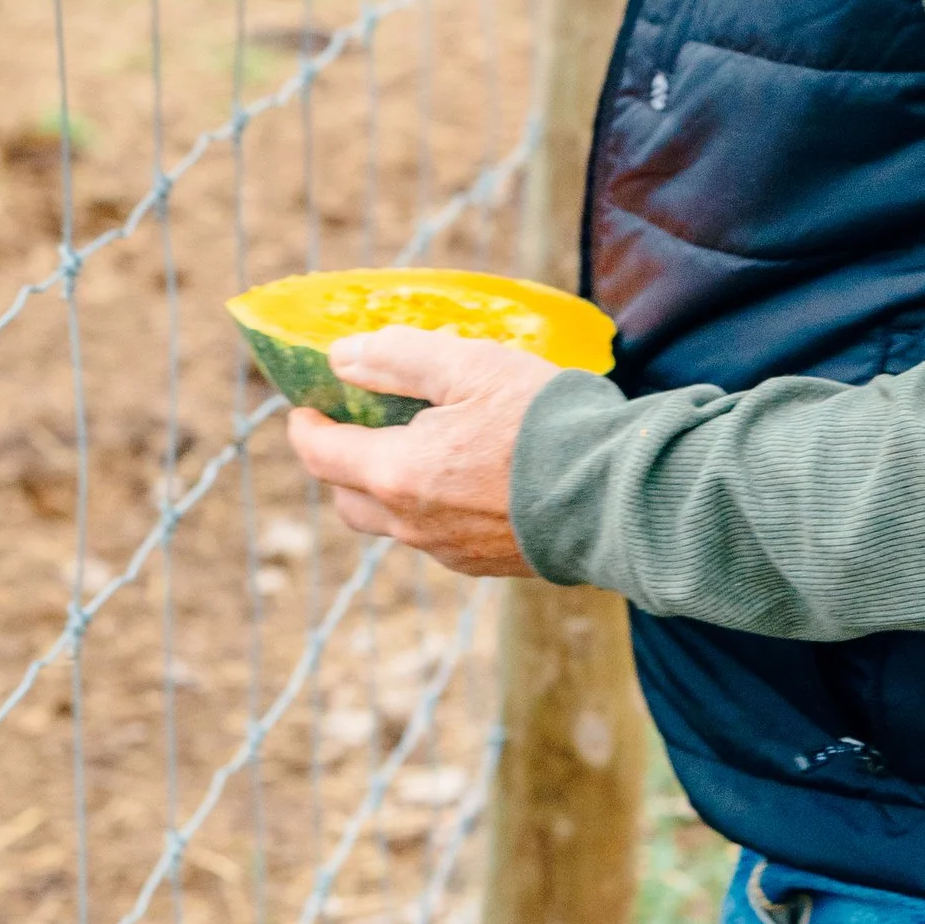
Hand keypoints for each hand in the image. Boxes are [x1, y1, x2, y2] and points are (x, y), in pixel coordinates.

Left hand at [285, 329, 553, 580]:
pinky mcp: (485, 565)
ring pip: (390, 523)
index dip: (306, 428)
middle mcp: (412, 523)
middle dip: (338, 461)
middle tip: (355, 425)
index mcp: (397, 473)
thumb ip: (399, 358)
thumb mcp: (470, 365)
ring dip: (383, 487)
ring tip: (412, 447)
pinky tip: (462, 477)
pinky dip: (427, 507)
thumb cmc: (544, 423)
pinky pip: (434, 537)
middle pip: (347, 497)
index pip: (320, 455)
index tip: (306, 406)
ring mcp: (449, 550)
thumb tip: (342, 358)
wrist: (618, 497)